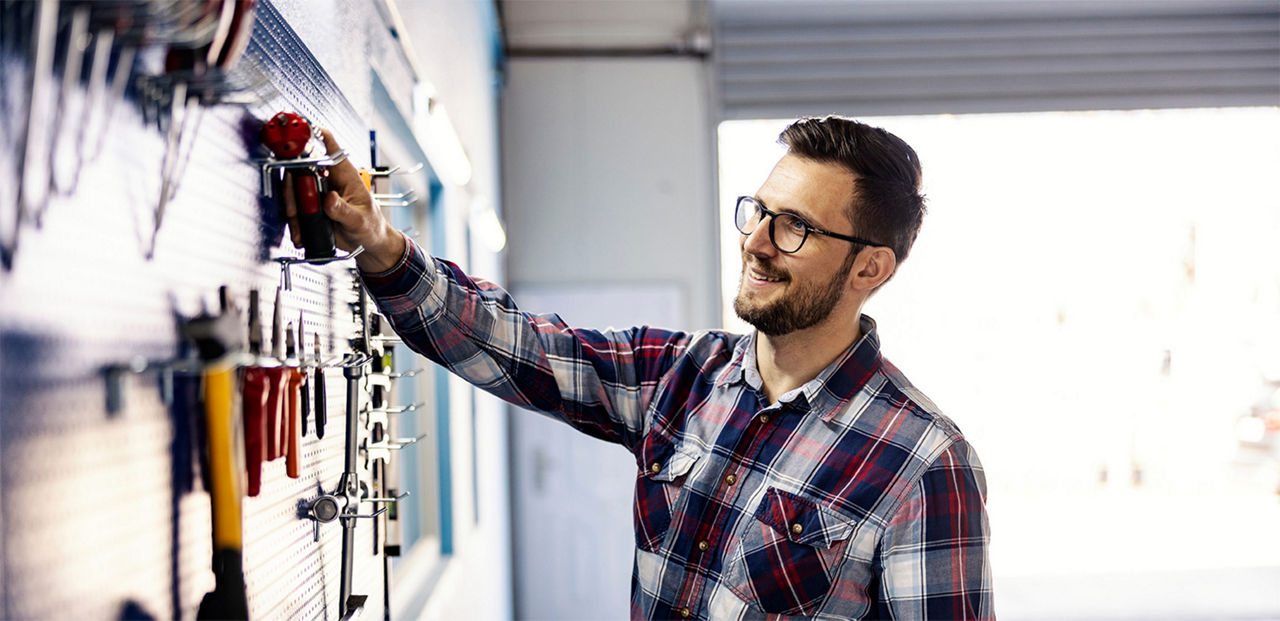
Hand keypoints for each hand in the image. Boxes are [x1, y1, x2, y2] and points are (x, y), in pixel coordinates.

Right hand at [281, 129, 405, 272]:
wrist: (368, 244)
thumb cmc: (371, 226)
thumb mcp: (360, 220)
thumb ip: (344, 210)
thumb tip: (329, 199)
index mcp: (344, 173)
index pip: (328, 144)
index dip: (310, 134)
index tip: (295, 137)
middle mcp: (328, 178)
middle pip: (300, 168)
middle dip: (292, 188)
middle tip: (295, 209)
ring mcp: (317, 192)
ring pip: (293, 190)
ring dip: (291, 209)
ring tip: (299, 229)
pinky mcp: (310, 206)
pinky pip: (294, 208)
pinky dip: (293, 222)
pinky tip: (300, 234)